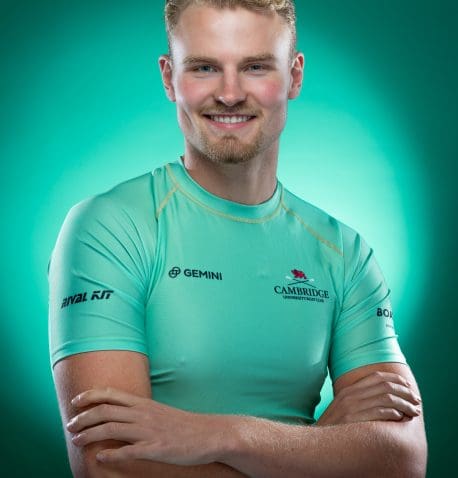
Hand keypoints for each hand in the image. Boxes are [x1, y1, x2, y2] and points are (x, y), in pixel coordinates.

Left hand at [66, 388, 229, 464]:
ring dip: (90, 435)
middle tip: (70, 426)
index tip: (76, 401)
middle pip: (105, 411)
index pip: (111, 394)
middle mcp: (143, 414)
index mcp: (144, 403)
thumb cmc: (182, 424)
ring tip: (77, 441)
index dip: (90, 396)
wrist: (208, 433)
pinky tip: (100, 458)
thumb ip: (139, 412)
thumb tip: (119, 415)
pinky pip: (128, 451)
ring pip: (111, 429)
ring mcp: (149, 431)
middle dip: (83, 417)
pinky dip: (111, 455)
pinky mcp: (156, 448)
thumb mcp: (159, 411)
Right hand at [315, 372, 421, 425]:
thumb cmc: (333, 428)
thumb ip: (358, 400)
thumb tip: (381, 398)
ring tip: (414, 412)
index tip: (408, 386)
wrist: (315, 441)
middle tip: (416, 401)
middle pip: (385, 385)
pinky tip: (400, 417)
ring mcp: (352, 407)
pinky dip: (394, 413)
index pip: (377, 376)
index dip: (396, 379)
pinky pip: (380, 411)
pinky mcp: (355, 420)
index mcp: (349, 390)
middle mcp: (351, 396)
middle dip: (405, 392)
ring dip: (405, 404)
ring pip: (387, 398)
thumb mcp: (343, 409)